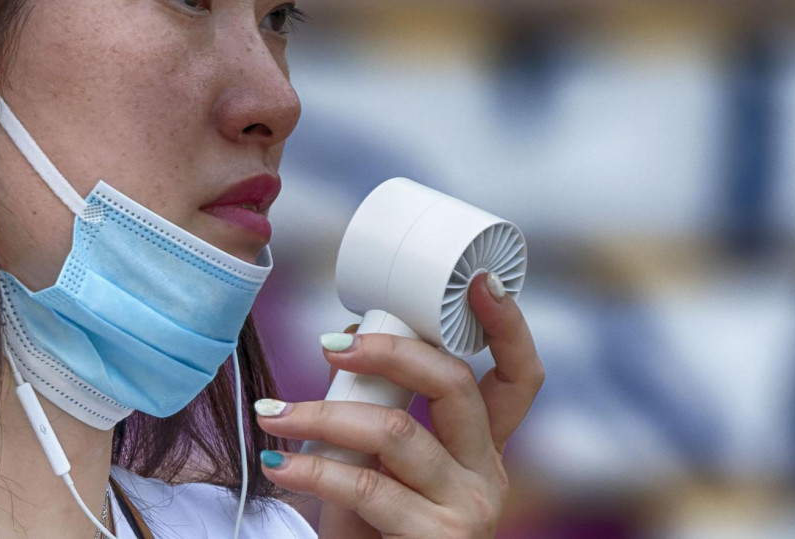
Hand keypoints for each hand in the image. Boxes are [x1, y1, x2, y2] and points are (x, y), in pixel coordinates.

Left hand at [254, 273, 543, 537]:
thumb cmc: (375, 531)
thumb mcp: (388, 466)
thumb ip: (383, 412)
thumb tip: (345, 345)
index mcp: (482, 448)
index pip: (519, 377)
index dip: (508, 326)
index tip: (480, 280)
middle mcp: (487, 473)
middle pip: (456, 384)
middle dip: (390, 351)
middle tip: (330, 345)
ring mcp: (468, 508)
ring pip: (397, 432)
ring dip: (323, 416)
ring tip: (274, 414)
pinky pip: (367, 487)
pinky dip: (312, 471)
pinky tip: (279, 465)